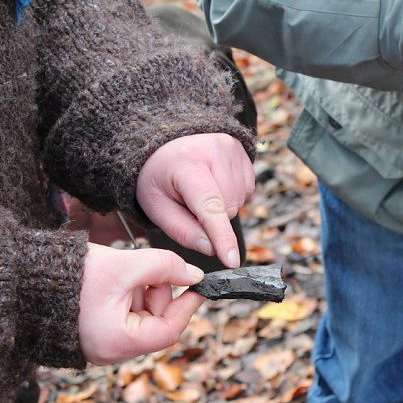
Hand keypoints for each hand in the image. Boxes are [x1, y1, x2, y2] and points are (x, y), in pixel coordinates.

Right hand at [77, 244, 205, 364]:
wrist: (24, 278)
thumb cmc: (71, 275)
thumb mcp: (124, 266)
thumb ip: (164, 267)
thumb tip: (193, 275)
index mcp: (118, 342)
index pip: (168, 331)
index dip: (187, 306)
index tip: (198, 286)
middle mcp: (110, 351)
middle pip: (155, 324)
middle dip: (158, 293)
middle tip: (150, 268)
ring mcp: (101, 345)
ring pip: (140, 318)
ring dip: (141, 292)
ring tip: (123, 272)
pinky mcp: (94, 335)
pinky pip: (124, 317)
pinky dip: (127, 297)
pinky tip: (114, 281)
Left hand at [136, 133, 254, 268]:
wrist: (165, 142)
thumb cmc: (158, 177)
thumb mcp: (156, 206)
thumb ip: (181, 230)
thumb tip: (211, 248)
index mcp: (185, 163)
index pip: (209, 206)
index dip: (221, 236)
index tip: (231, 260)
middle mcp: (213, 149)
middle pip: (226, 209)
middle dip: (210, 218)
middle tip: (189, 203)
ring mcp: (231, 147)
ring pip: (238, 202)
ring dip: (221, 206)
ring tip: (199, 189)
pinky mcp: (242, 150)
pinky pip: (246, 190)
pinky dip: (231, 195)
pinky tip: (214, 183)